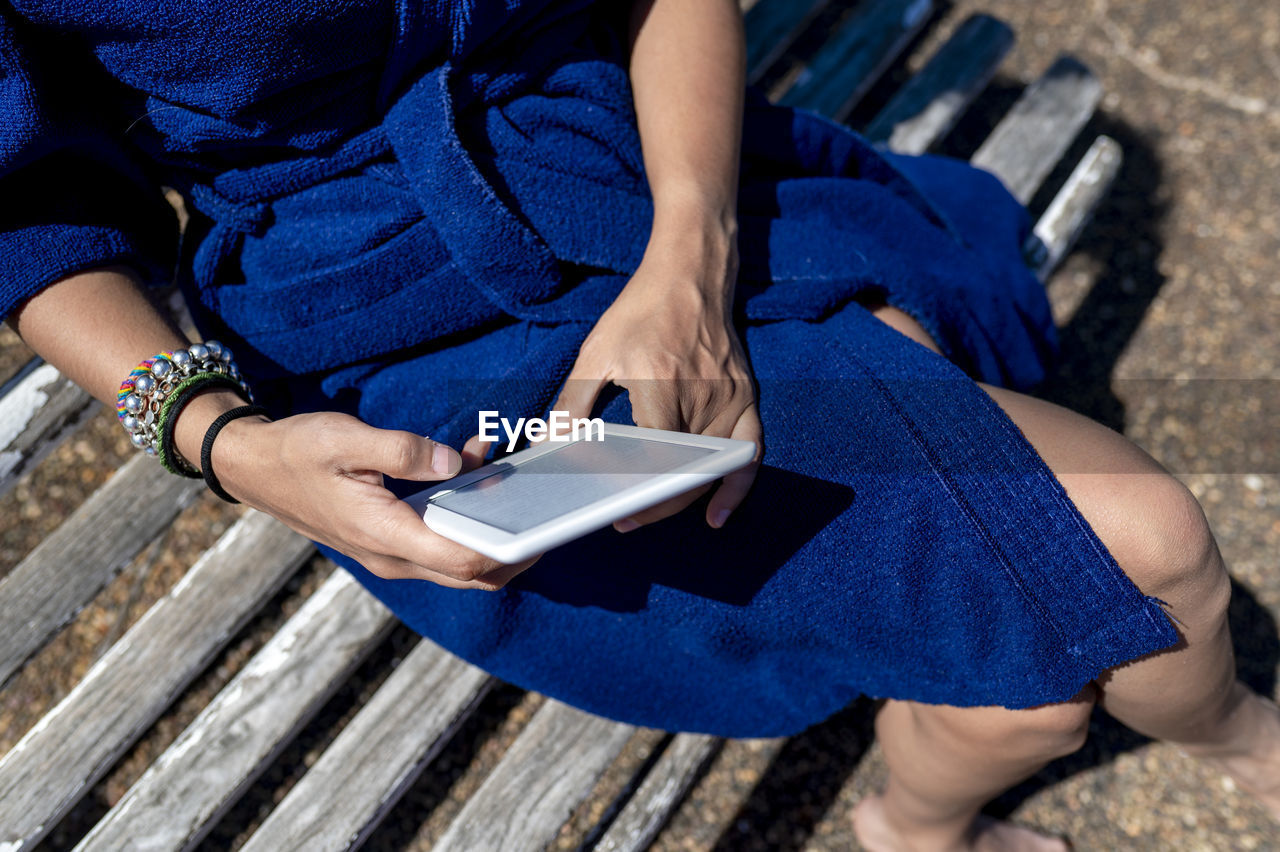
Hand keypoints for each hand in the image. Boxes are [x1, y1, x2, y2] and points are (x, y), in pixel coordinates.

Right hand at [210, 412, 537, 588]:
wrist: (254, 466)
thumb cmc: (298, 450)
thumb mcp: (346, 438)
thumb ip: (403, 449)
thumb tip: (458, 463)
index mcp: (386, 535)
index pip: (465, 561)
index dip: (510, 552)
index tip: (545, 530)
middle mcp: (394, 557)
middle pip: (473, 575)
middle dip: (517, 552)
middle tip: (552, 515)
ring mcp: (392, 554)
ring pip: (460, 563)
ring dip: (492, 532)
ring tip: (516, 484)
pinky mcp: (391, 542)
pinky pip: (440, 543)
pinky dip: (466, 519)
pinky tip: (474, 472)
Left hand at [554, 242, 761, 529]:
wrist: (690, 273)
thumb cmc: (641, 311)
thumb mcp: (597, 352)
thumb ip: (573, 402)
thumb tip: (546, 442)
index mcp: (661, 384)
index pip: (655, 457)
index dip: (638, 491)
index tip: (617, 511)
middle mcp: (701, 395)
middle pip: (684, 470)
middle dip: (656, 504)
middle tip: (626, 521)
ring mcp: (729, 397)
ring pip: (712, 468)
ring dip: (684, 497)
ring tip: (654, 511)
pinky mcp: (746, 395)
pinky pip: (749, 451)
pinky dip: (736, 486)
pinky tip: (716, 514)